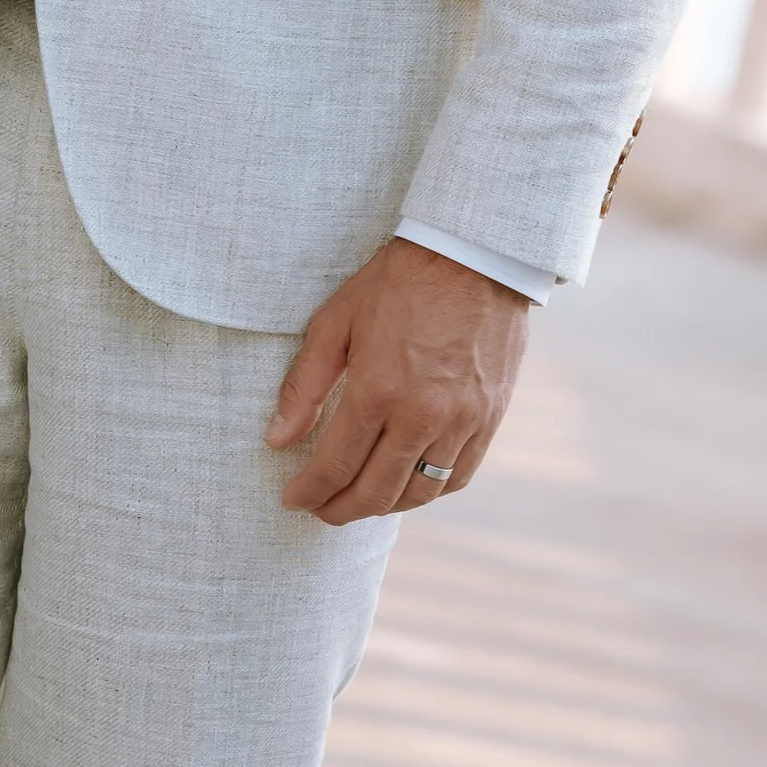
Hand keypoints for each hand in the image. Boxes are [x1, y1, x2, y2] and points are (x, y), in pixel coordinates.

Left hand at [267, 238, 530, 526]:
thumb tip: (277, 440)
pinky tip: (408, 486)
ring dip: (384, 507)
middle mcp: (423, 415)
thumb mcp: (336, 322)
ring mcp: (462, 420)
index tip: (292, 500)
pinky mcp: (490, 418)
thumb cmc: (397, 283)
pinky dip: (429, 492)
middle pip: (377, 492)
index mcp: (378, 390)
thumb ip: (305, 386)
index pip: (336, 466)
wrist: (474, 256)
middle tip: (321, 510)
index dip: (309, 492)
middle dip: (341, 510)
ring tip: (361, 501)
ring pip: (420, 493)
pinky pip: (459, 476)